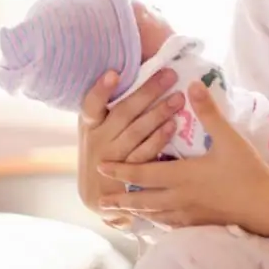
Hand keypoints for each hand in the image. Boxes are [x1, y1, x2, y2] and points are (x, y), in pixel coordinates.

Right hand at [76, 67, 184, 222]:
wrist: (98, 195)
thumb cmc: (103, 150)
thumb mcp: (98, 129)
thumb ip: (111, 107)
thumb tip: (135, 72)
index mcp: (89, 123)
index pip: (91, 104)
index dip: (101, 89)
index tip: (114, 73)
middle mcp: (97, 140)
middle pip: (123, 113)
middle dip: (147, 92)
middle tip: (169, 75)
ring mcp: (111, 159)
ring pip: (136, 132)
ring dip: (158, 113)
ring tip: (178, 98)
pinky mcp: (126, 175)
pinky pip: (144, 154)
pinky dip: (159, 139)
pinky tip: (173, 126)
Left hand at [96, 82, 268, 230]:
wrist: (267, 208)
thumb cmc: (248, 172)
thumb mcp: (229, 138)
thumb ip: (209, 112)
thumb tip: (193, 85)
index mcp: (182, 176)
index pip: (143, 172)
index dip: (120, 169)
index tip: (101, 166)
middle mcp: (180, 197)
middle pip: (142, 199)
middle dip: (120, 198)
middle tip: (99, 200)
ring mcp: (189, 214)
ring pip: (154, 214)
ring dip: (135, 212)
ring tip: (121, 212)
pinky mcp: (200, 224)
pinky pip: (171, 225)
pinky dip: (157, 222)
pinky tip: (156, 221)